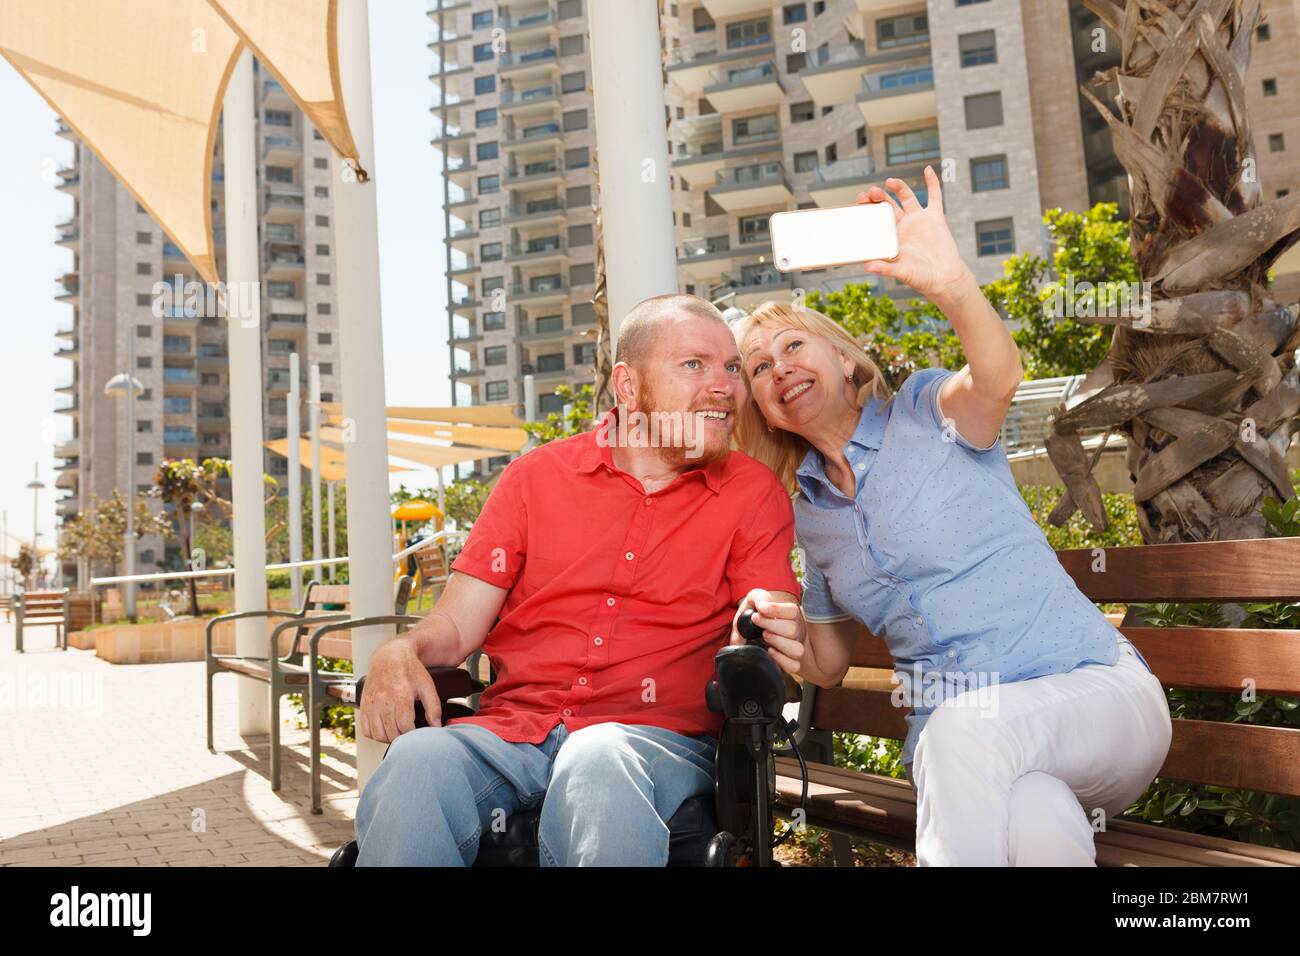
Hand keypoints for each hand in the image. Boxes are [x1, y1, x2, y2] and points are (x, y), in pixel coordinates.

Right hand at [358, 638, 442, 742]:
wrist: (389, 656)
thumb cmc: (410, 670)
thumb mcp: (427, 685)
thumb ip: (434, 707)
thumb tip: (436, 726)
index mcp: (401, 694)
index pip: (405, 726)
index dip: (413, 734)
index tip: (418, 733)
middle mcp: (383, 699)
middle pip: (392, 732)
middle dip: (403, 738)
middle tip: (410, 733)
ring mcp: (371, 703)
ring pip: (378, 734)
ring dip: (389, 738)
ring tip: (398, 732)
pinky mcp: (363, 706)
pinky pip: (366, 730)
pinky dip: (375, 734)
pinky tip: (386, 729)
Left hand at [731, 588, 806, 676]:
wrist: (746, 633)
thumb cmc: (754, 615)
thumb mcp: (753, 601)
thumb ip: (759, 598)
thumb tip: (763, 605)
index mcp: (789, 615)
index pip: (792, 611)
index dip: (777, 610)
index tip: (761, 610)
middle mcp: (795, 632)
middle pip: (793, 630)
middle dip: (771, 625)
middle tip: (756, 621)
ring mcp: (793, 648)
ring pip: (797, 649)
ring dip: (777, 642)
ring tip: (764, 636)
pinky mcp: (788, 663)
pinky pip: (793, 666)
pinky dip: (781, 659)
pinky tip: (769, 651)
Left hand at [858, 165, 976, 307]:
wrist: (944, 278)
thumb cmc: (921, 278)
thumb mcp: (901, 273)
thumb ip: (885, 268)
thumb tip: (868, 267)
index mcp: (891, 237)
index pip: (876, 218)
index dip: (868, 208)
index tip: (860, 201)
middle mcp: (903, 226)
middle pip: (887, 205)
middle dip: (878, 198)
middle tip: (870, 193)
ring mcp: (919, 220)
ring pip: (906, 197)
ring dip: (898, 187)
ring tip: (890, 182)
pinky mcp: (935, 217)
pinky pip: (934, 196)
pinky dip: (932, 182)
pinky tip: (927, 170)